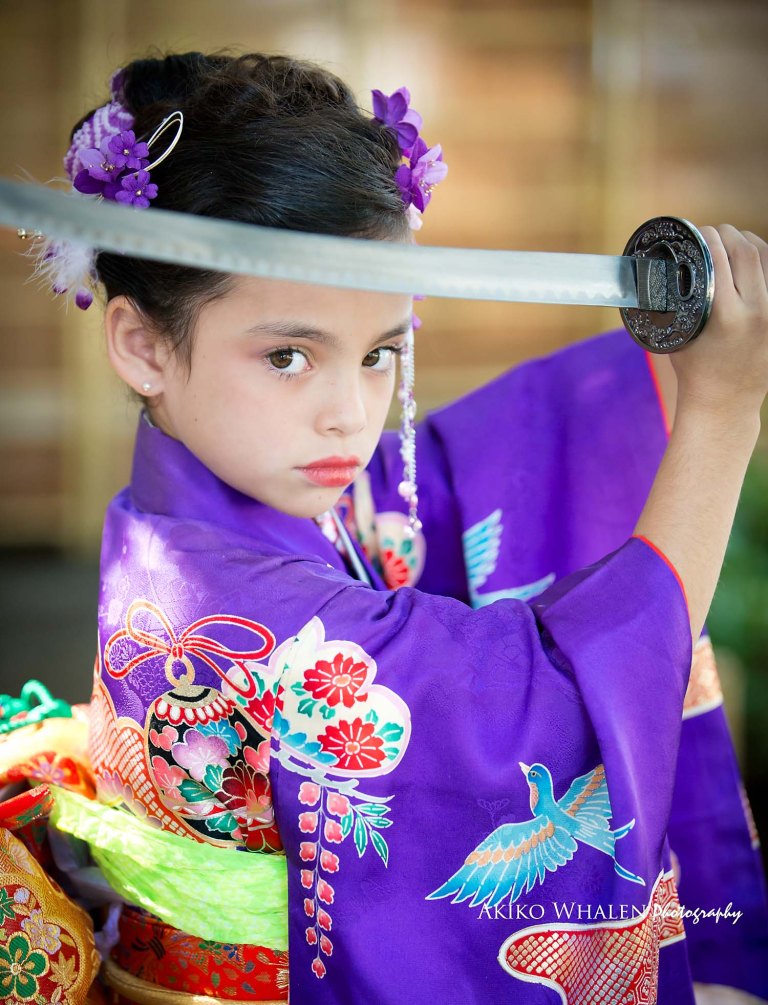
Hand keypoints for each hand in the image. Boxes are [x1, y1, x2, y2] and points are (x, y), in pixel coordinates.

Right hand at [669, 225, 767, 415]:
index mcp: (726, 315)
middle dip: (729, 234)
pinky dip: (764, 260)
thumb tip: (671, 265)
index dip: (708, 236)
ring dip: (749, 242)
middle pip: (748, 251)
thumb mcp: (678, 333)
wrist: (724, 404)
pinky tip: (751, 257)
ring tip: (733, 240)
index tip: (697, 231)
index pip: (721, 257)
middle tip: (713, 232)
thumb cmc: (693, 371)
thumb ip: (679, 299)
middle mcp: (757, 312)